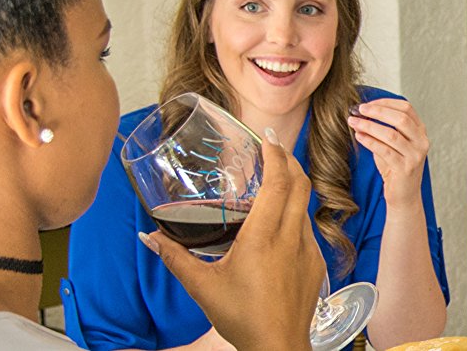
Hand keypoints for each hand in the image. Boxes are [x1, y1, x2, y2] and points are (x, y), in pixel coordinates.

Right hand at [140, 132, 324, 350]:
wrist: (279, 349)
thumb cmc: (243, 318)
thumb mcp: (203, 287)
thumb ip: (175, 258)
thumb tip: (150, 238)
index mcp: (264, 238)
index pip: (278, 185)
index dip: (275, 156)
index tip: (269, 138)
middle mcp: (291, 237)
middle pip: (300, 185)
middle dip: (288, 159)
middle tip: (273, 146)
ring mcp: (308, 249)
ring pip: (305, 204)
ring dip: (292, 184)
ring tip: (273, 178)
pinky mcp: (316, 261)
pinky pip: (306, 225)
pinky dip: (295, 210)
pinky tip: (278, 220)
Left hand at [347, 98, 428, 209]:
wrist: (403, 195)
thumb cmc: (394, 166)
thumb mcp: (389, 143)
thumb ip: (380, 128)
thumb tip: (359, 113)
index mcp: (420, 131)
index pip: (406, 108)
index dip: (385, 102)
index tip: (367, 103)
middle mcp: (421, 141)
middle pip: (400, 118)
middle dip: (377, 111)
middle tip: (359, 109)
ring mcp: (415, 156)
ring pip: (391, 134)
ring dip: (369, 126)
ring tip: (353, 122)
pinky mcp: (405, 168)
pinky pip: (385, 151)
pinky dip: (369, 141)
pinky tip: (358, 136)